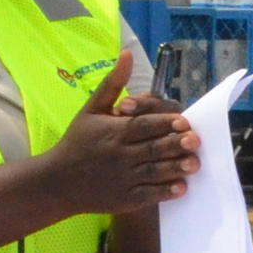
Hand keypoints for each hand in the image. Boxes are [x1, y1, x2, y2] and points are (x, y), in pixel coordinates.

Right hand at [35, 58, 199, 217]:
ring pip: (154, 172)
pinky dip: (165, 192)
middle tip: (196, 141)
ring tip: (195, 164)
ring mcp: (122, 178)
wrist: (57, 181)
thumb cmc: (77, 141)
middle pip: (152, 148)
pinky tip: (182, 188)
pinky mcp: (124, 199)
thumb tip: (128, 54)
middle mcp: (119, 155)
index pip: (143, 126)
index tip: (184, 122)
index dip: (164, 123)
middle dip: (175, 144)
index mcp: (113, 131)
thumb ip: (113, 83)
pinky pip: (148, 195)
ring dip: (175, 168)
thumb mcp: (91, 109)